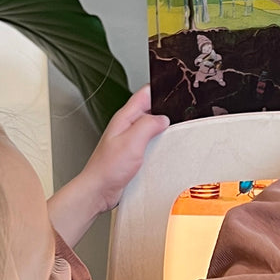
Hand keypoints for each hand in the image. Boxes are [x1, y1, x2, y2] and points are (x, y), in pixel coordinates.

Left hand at [48, 86, 168, 245]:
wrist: (99, 191)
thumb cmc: (107, 169)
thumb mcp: (131, 142)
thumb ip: (148, 125)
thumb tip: (163, 118)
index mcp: (124, 118)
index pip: (144, 94)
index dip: (160, 88)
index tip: (175, 89)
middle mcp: (126, 127)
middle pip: (150, 109)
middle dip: (165, 109)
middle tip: (180, 112)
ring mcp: (130, 140)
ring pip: (151, 127)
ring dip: (162, 129)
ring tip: (174, 131)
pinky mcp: (133, 154)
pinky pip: (150, 143)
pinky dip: (159, 144)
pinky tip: (164, 150)